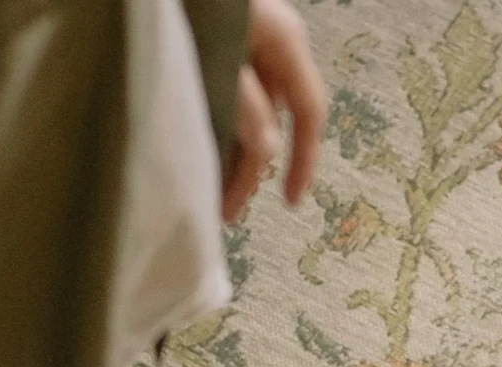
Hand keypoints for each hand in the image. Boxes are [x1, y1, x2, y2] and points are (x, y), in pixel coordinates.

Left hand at [222, 0, 325, 221]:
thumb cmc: (191, 5)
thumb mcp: (222, 54)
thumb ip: (245, 104)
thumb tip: (266, 152)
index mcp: (286, 41)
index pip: (309, 112)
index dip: (303, 161)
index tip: (289, 203)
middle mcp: (276, 43)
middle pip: (275, 120)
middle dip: (251, 169)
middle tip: (224, 210)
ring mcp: (252, 44)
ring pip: (252, 112)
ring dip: (233, 154)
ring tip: (209, 191)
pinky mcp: (226, 46)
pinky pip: (233, 97)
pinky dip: (220, 128)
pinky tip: (201, 151)